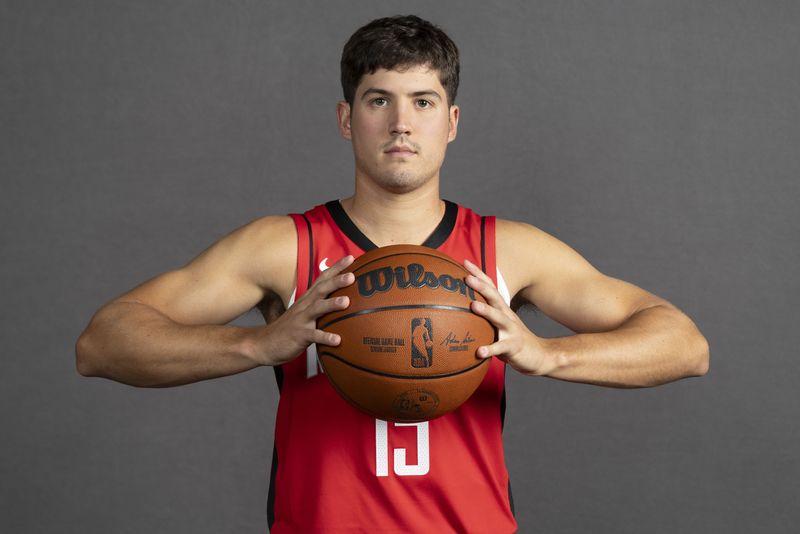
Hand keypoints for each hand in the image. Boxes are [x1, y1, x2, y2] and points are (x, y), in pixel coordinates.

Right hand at [250, 255, 354, 365]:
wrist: (265, 343)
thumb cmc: (290, 327)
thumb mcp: (305, 311)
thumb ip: (321, 304)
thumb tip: (345, 300)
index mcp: (308, 299)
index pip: (322, 279)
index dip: (336, 268)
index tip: (351, 258)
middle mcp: (305, 306)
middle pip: (321, 289)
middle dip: (336, 281)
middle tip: (352, 276)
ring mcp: (301, 320)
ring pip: (317, 309)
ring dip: (331, 304)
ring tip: (346, 301)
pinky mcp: (299, 336)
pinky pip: (313, 336)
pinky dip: (325, 337)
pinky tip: (337, 340)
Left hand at [463, 259, 560, 375]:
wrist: (539, 355)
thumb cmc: (512, 338)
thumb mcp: (499, 323)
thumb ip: (485, 315)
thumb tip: (461, 306)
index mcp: (502, 309)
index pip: (490, 287)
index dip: (479, 274)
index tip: (465, 261)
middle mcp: (507, 316)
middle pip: (494, 297)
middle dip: (481, 286)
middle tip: (467, 278)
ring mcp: (511, 331)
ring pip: (499, 319)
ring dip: (487, 311)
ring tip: (474, 305)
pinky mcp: (513, 347)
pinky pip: (500, 348)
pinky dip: (490, 349)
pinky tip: (479, 352)